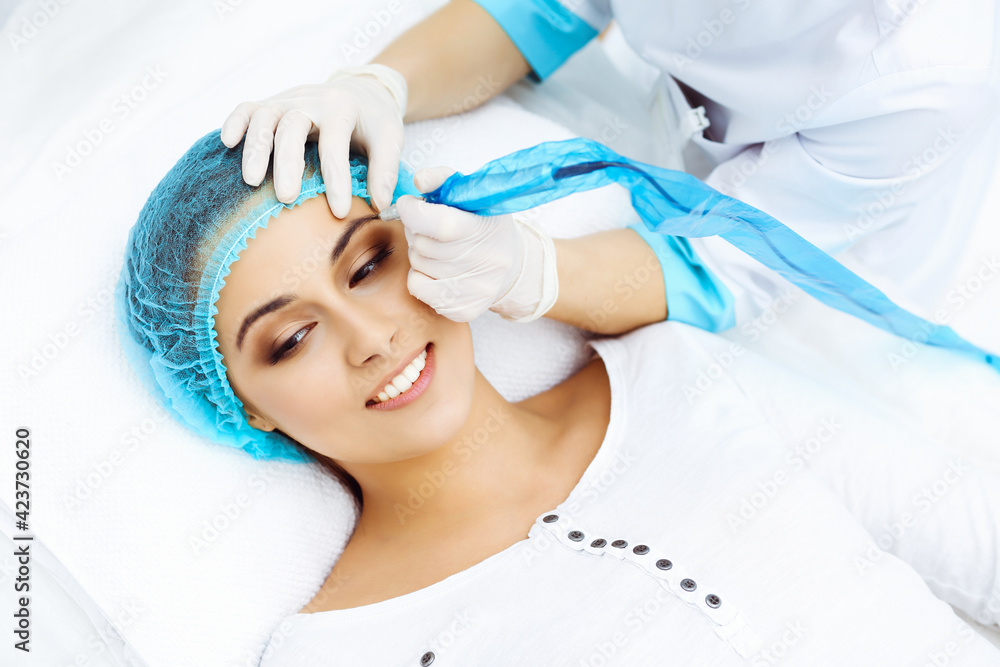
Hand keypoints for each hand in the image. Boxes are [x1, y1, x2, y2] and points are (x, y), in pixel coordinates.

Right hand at [220, 64, 406, 217]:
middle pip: (293, 127)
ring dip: (255, 148)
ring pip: (265, 117)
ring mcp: (288, 100)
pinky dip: (235, 122)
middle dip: (287, 163)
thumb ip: (385, 170)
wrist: (362, 91)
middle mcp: (311, 100)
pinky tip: (227, 142)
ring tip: (251, 181)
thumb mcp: (391, 139)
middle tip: (286, 197)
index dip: (337, 179)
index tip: (340, 212)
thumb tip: (380, 205)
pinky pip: (247, 108)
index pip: (335, 144)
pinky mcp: (272, 103)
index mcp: (342, 108)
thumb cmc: (374, 122)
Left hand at [398, 167, 558, 322]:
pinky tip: (437, 268)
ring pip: (417, 262)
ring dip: (419, 251)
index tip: (410, 204)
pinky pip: (416, 286)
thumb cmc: (486, 225)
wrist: (513, 267)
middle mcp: (485, 263)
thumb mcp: (473, 195)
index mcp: (486, 229)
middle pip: (422, 243)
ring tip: (439, 246)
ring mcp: (474, 290)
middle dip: (416, 228)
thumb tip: (420, 180)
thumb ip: (444, 180)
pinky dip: (419, 274)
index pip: (437, 223)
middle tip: (428, 224)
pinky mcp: (463, 310)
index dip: (413, 211)